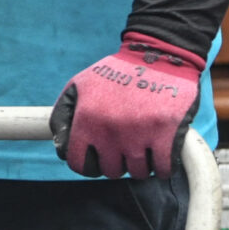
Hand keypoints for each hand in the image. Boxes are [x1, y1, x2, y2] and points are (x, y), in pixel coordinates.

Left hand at [49, 31, 206, 178]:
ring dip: (141, 164)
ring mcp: (139, 134)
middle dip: (117, 161)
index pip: (79, 164)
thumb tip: (61, 147)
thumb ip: (63, 115)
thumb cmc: (117, 72)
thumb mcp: (80, 85)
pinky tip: (161, 152)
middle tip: (124, 146)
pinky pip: (163, 169)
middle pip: (111, 170)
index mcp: (86, 119)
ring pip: (138, 173)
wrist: (158, 56)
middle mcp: (110, 130)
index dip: (89, 164)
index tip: (99, 158)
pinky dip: (163, 166)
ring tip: (143, 144)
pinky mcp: (167, 135)